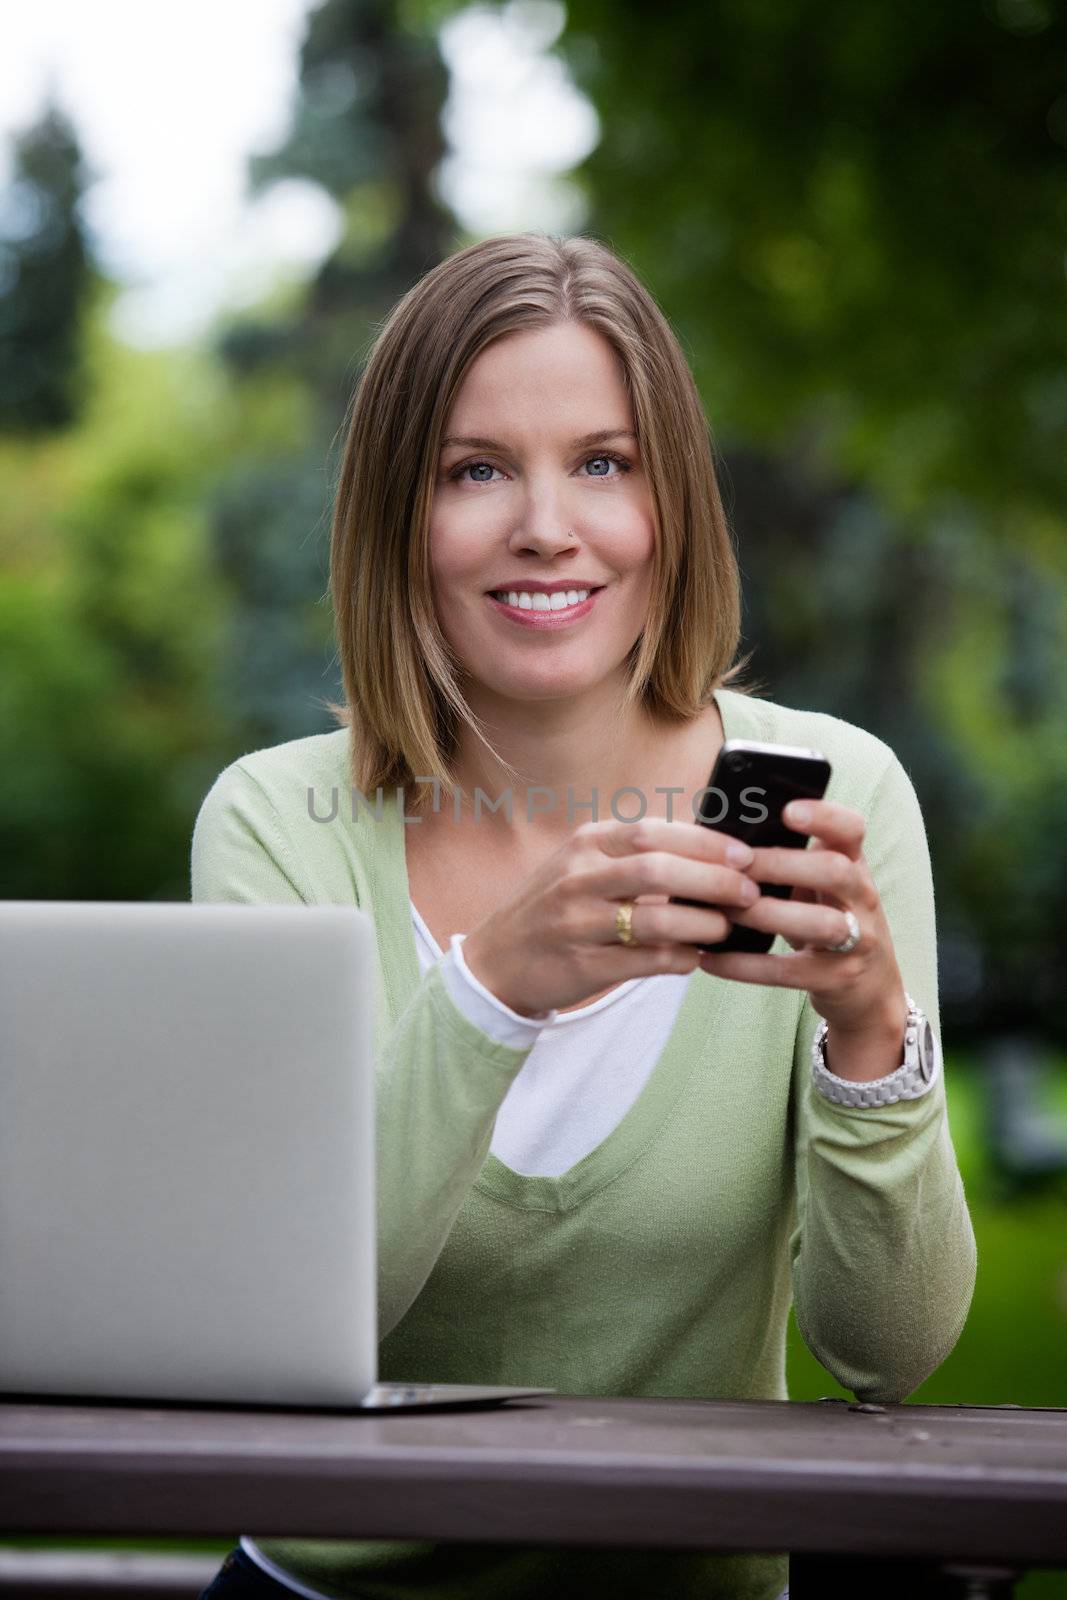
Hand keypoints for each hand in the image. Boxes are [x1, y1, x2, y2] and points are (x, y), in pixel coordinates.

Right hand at [460, 817, 760, 1016]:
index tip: (744, 856)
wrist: (495, 962)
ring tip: (727, 927)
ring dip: (703, 923)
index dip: (706, 843)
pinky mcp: (583, 965)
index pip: (653, 831)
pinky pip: (645, 962)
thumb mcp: (582, 864)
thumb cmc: (554, 907)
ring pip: (656, 920)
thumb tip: (710, 849)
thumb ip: (633, 853)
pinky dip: (680, 959)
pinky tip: (696, 958)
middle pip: (659, 870)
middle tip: (749, 892)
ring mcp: (577, 923)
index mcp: (585, 843)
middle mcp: (578, 878)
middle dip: (714, 881)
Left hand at [697, 798, 906, 1038]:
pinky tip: (709, 958)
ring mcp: (858, 941)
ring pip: (820, 923)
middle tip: (736, 866)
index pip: (852, 830)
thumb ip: (789, 861)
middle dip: (781, 864)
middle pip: (834, 871)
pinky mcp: (837, 978)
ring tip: (722, 911)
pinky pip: (788, 971)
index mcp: (854, 866)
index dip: (825, 816)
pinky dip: (745, 965)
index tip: (788, 810)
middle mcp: (862, 899)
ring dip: (764, 914)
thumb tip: (719, 841)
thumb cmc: (828, 920)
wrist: (869, 988)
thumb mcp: (821, 886)